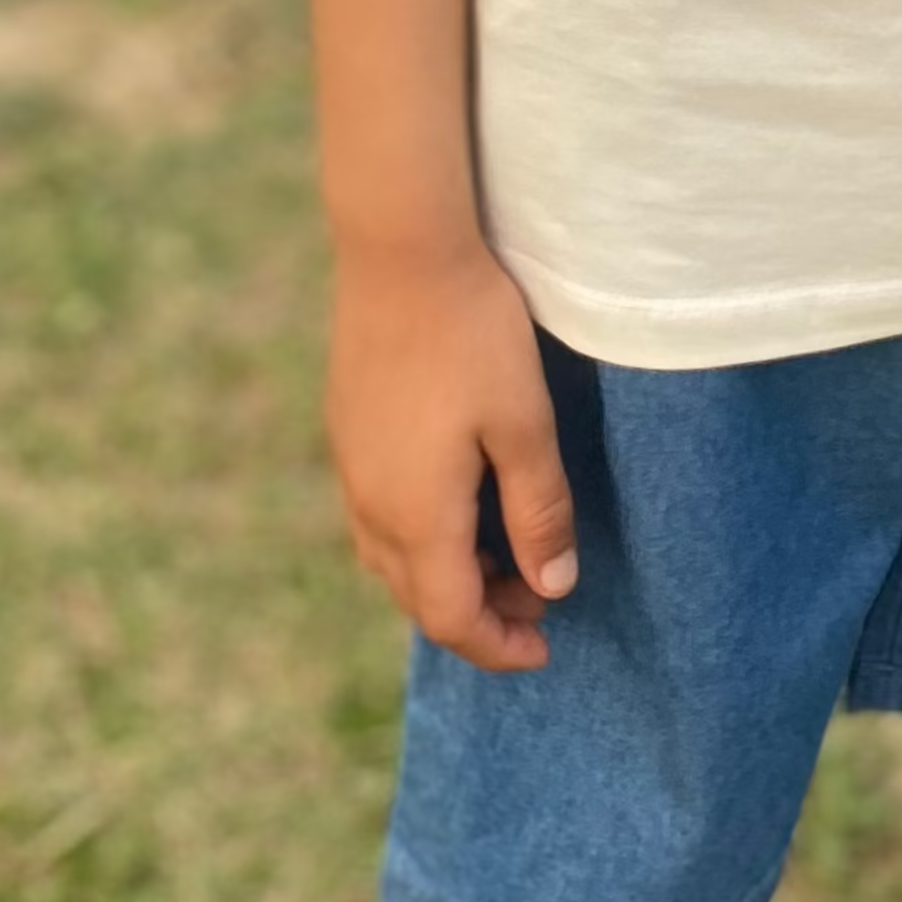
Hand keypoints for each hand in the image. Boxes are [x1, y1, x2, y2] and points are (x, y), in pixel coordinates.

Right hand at [326, 235, 577, 673]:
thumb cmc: (473, 335)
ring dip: (448, 573)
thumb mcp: (525, 424)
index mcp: (415, 516)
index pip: (451, 617)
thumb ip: (538, 511)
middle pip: (418, 597)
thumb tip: (553, 589)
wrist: (401, 252)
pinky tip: (460, 496)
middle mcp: (371, 505)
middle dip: (479, 612)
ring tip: (506, 548)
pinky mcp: (348, 430)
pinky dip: (422, 534)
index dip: (498, 646)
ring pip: (392, 558)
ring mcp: (350, 467)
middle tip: (540, 592)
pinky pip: (378, 515)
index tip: (545, 649)